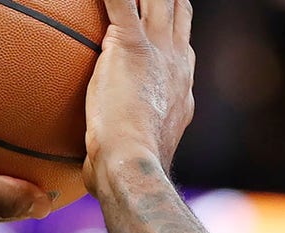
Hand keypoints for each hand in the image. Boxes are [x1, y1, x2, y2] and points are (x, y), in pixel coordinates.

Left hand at [83, 0, 195, 192]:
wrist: (134, 164)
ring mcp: (159, 50)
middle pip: (176, 9)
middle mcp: (177, 59)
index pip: (180, 39)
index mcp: (180, 80)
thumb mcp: (138, 143)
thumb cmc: (128, 165)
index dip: (173, 20)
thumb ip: (129, 131)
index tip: (165, 11)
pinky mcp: (132, 47)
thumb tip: (103, 149)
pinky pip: (122, 4)